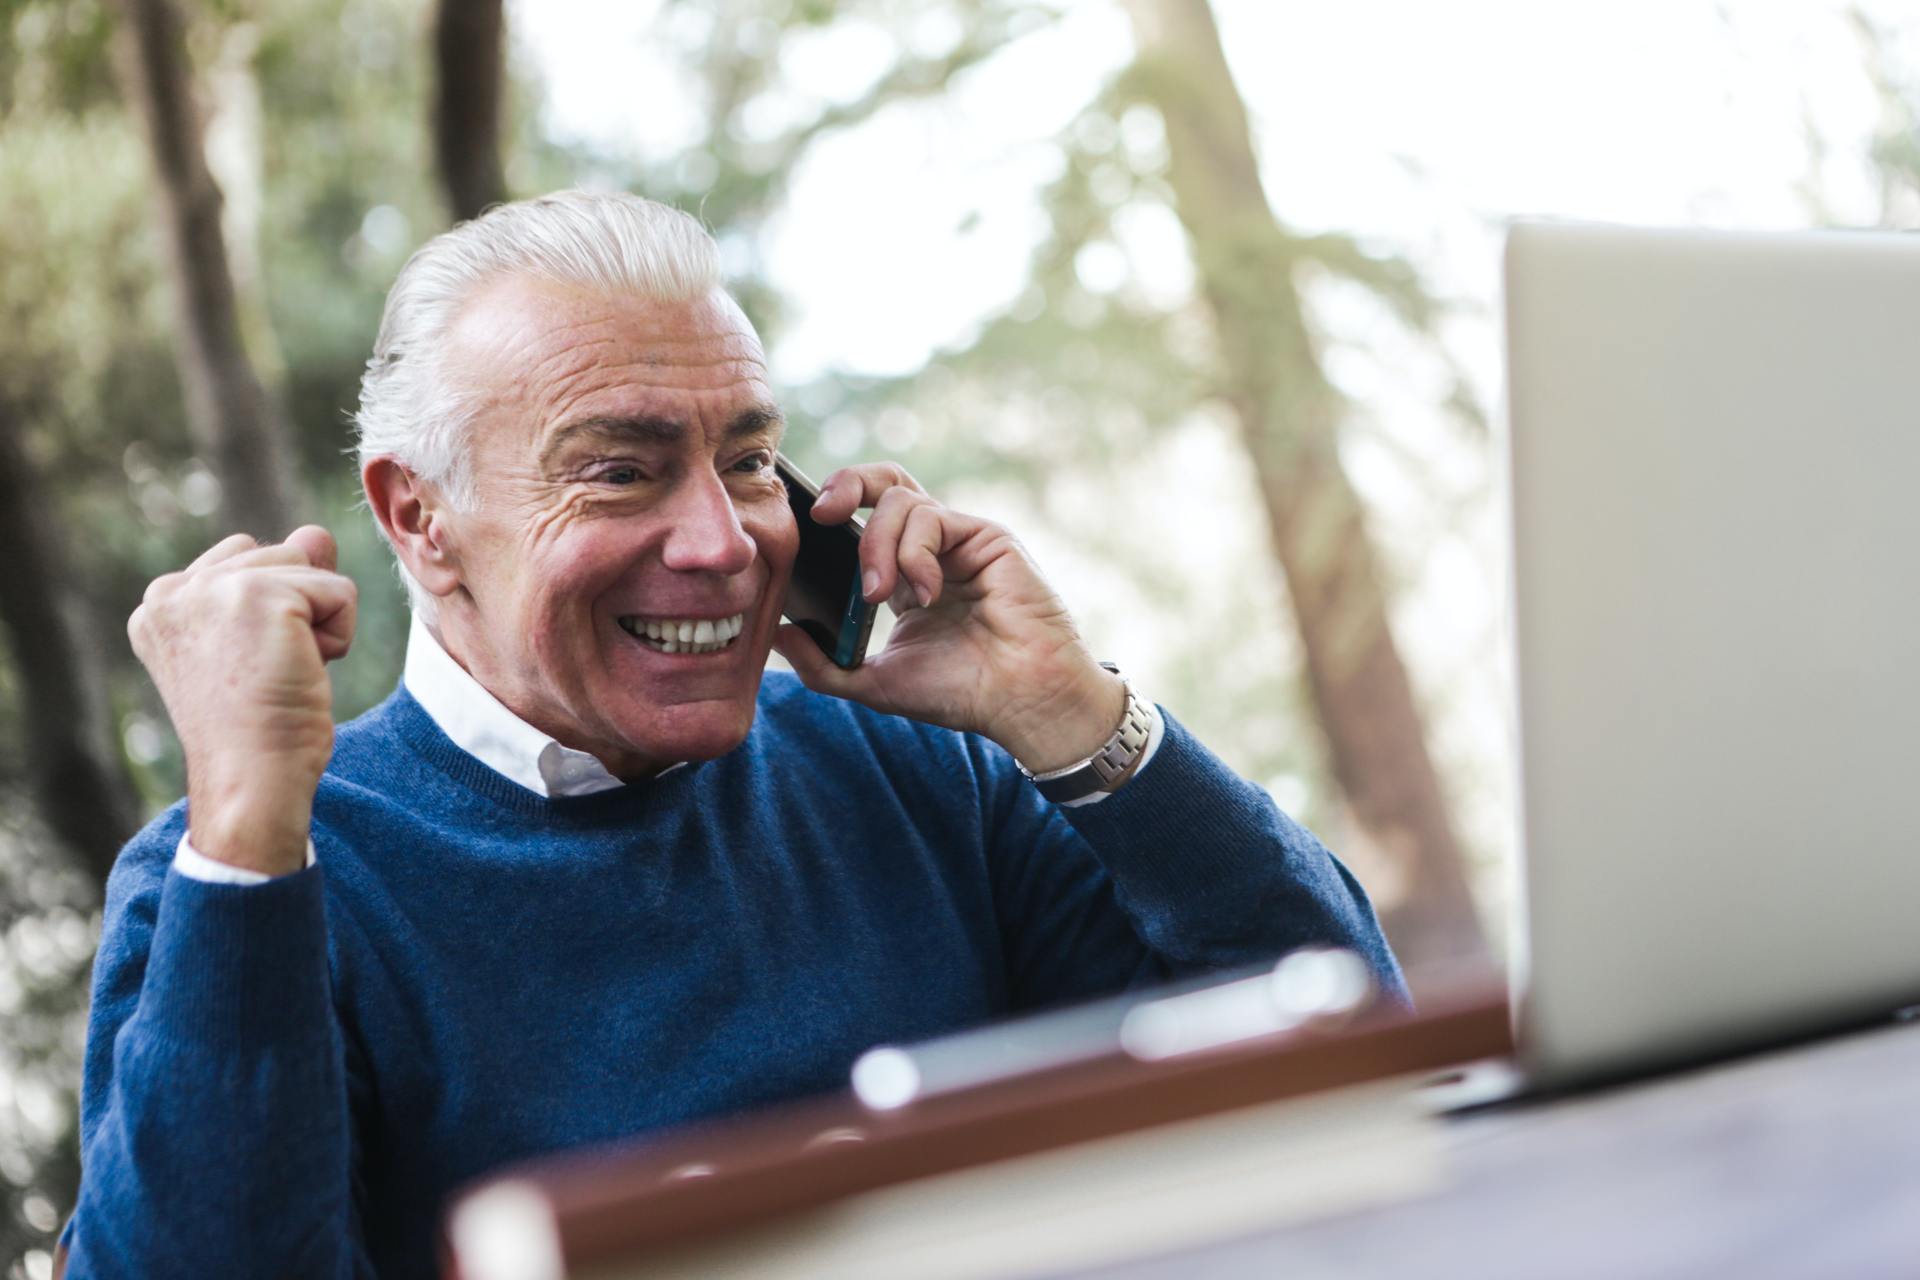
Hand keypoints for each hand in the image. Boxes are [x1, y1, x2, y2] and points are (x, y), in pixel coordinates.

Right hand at [128, 526, 356, 874]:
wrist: (252, 780)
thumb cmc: (257, 728)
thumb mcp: (260, 644)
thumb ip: (280, 580)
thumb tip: (314, 533)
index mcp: (160, 603)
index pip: (242, 561)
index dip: (270, 615)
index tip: (246, 670)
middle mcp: (173, 589)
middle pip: (278, 554)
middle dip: (295, 612)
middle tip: (268, 673)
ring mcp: (213, 589)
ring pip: (310, 566)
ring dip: (318, 622)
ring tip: (284, 671)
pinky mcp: (259, 595)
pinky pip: (340, 591)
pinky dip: (340, 635)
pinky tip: (305, 672)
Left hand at [770, 463, 1124, 772]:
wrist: (1020, 700)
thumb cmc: (960, 692)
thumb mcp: (875, 683)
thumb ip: (823, 666)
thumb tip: (777, 636)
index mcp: (903, 574)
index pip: (862, 519)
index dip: (831, 511)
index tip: (800, 532)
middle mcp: (931, 548)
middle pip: (883, 482)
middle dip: (845, 483)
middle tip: (820, 515)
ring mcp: (958, 538)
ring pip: (901, 501)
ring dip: (878, 547)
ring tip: (881, 597)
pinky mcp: (985, 536)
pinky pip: (932, 518)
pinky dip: (914, 553)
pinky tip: (924, 594)